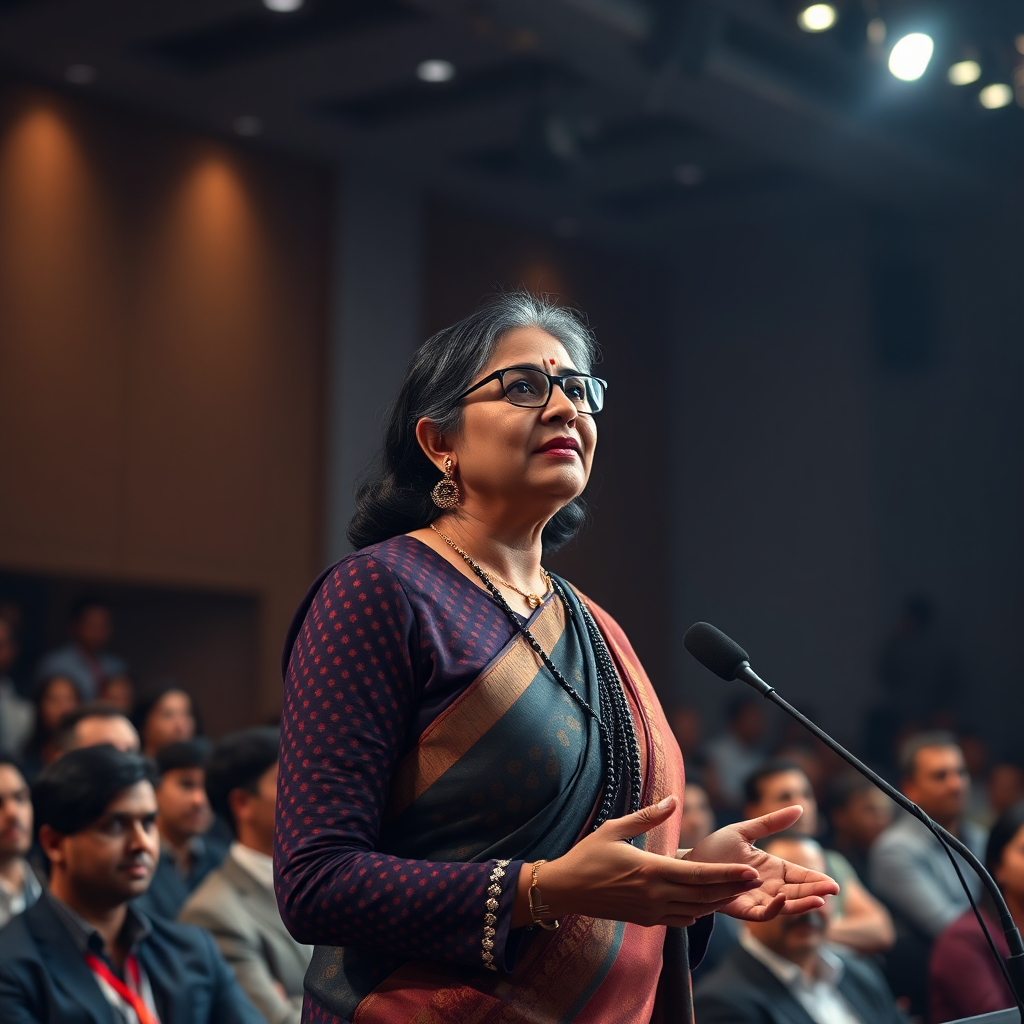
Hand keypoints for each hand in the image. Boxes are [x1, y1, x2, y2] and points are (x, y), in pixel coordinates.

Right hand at [533, 796, 763, 928]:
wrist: (566, 889)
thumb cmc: (588, 855)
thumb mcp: (615, 828)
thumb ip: (648, 817)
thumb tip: (674, 800)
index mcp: (651, 870)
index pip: (699, 874)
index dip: (728, 874)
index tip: (751, 870)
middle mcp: (655, 895)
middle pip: (704, 894)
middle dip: (732, 887)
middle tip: (756, 879)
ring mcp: (651, 911)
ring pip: (695, 910)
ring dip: (718, 901)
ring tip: (738, 891)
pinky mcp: (646, 920)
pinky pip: (680, 919)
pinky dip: (697, 912)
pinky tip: (706, 905)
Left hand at [682, 805, 838, 921]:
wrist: (687, 863)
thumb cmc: (715, 848)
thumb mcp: (744, 830)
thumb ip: (771, 822)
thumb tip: (800, 807)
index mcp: (772, 868)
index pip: (800, 875)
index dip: (816, 880)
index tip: (834, 884)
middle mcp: (768, 886)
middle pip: (797, 892)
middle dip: (816, 893)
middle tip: (833, 891)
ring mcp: (756, 898)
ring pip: (785, 906)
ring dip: (801, 904)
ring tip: (819, 901)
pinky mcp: (741, 909)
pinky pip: (761, 913)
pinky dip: (774, 909)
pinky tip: (783, 898)